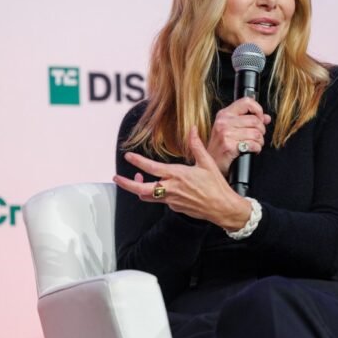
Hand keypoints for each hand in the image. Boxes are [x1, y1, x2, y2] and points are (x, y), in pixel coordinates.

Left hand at [113, 127, 251, 230]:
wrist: (221, 207)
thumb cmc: (216, 185)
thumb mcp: (207, 162)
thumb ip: (196, 145)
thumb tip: (192, 130)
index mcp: (177, 175)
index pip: (151, 168)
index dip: (137, 162)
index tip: (128, 156)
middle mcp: (171, 188)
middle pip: (141, 189)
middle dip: (126, 184)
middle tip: (116, 178)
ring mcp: (171, 200)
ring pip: (147, 196)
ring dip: (139, 189)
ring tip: (136, 180)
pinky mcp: (175, 207)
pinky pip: (161, 200)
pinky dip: (157, 194)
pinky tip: (164, 188)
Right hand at [207, 97, 271, 175]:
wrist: (211, 163)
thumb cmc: (221, 146)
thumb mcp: (231, 129)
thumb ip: (248, 120)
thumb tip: (266, 117)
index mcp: (224, 114)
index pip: (246, 102)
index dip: (258, 109)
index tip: (260, 118)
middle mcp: (224, 122)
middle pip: (255, 120)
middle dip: (261, 130)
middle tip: (258, 136)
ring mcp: (225, 134)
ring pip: (256, 133)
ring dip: (260, 141)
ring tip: (255, 144)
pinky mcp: (229, 146)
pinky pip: (253, 144)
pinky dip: (257, 148)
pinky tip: (252, 150)